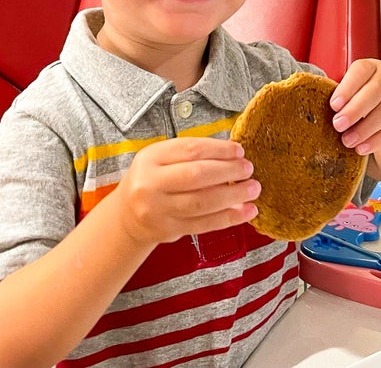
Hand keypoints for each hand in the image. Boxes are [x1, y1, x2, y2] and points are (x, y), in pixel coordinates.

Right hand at [110, 137, 258, 245]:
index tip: (239, 151)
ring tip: (253, 189)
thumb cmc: (153, 180)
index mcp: (151, 158)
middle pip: (197, 175)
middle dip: (229, 171)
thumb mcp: (162, 158)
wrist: (126, 216)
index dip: (220, 150)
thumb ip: (192, 154)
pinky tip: (247, 212)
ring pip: (202, 202)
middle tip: (249, 169)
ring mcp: (159, 210)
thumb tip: (234, 154)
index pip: (191, 150)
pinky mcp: (169, 230)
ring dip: (234, 196)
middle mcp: (151, 184)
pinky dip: (229, 218)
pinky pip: (204, 224)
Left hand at [329, 59, 380, 155]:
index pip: (361, 71)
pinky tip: (362, 148)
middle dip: (356, 110)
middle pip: (376, 90)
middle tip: (337, 125)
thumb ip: (339, 96)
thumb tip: (314, 106)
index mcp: (371, 66)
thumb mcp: (351, 90)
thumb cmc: (361, 97)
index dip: (347, 87)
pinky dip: (377, 140)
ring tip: (347, 141)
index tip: (333, 105)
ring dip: (366, 128)